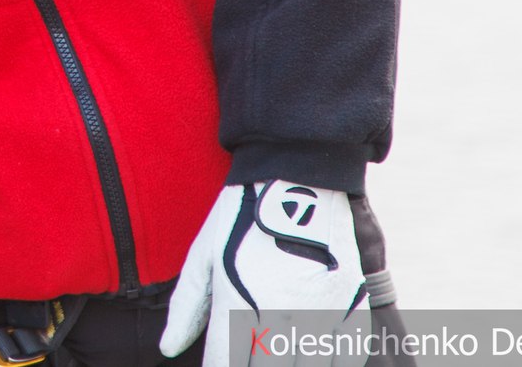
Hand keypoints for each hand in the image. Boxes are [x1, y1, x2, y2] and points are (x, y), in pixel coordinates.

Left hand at [160, 182, 373, 365]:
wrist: (299, 174)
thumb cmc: (242, 217)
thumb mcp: (205, 253)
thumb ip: (187, 306)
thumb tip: (168, 349)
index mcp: (238, 299)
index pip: (224, 363)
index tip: (221, 361)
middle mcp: (280, 312)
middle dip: (255, 363)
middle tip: (251, 351)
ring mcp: (321, 311)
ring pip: (306, 366)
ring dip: (292, 362)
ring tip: (279, 348)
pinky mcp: (354, 306)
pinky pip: (344, 356)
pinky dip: (328, 359)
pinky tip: (311, 350)